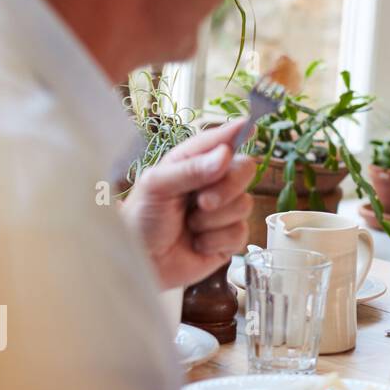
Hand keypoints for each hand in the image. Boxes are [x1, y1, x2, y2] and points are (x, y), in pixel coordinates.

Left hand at [120, 126, 257, 289]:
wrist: (140, 264)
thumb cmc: (140, 221)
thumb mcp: (156, 187)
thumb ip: (190, 169)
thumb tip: (225, 155)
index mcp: (191, 162)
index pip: (220, 141)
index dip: (237, 132)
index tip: (250, 126)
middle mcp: (211, 183)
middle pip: (245, 169)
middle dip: (227, 187)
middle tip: (203, 202)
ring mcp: (222, 211)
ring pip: (244, 204)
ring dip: (214, 219)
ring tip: (190, 226)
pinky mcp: (228, 238)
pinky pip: (240, 232)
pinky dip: (215, 240)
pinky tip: (197, 243)